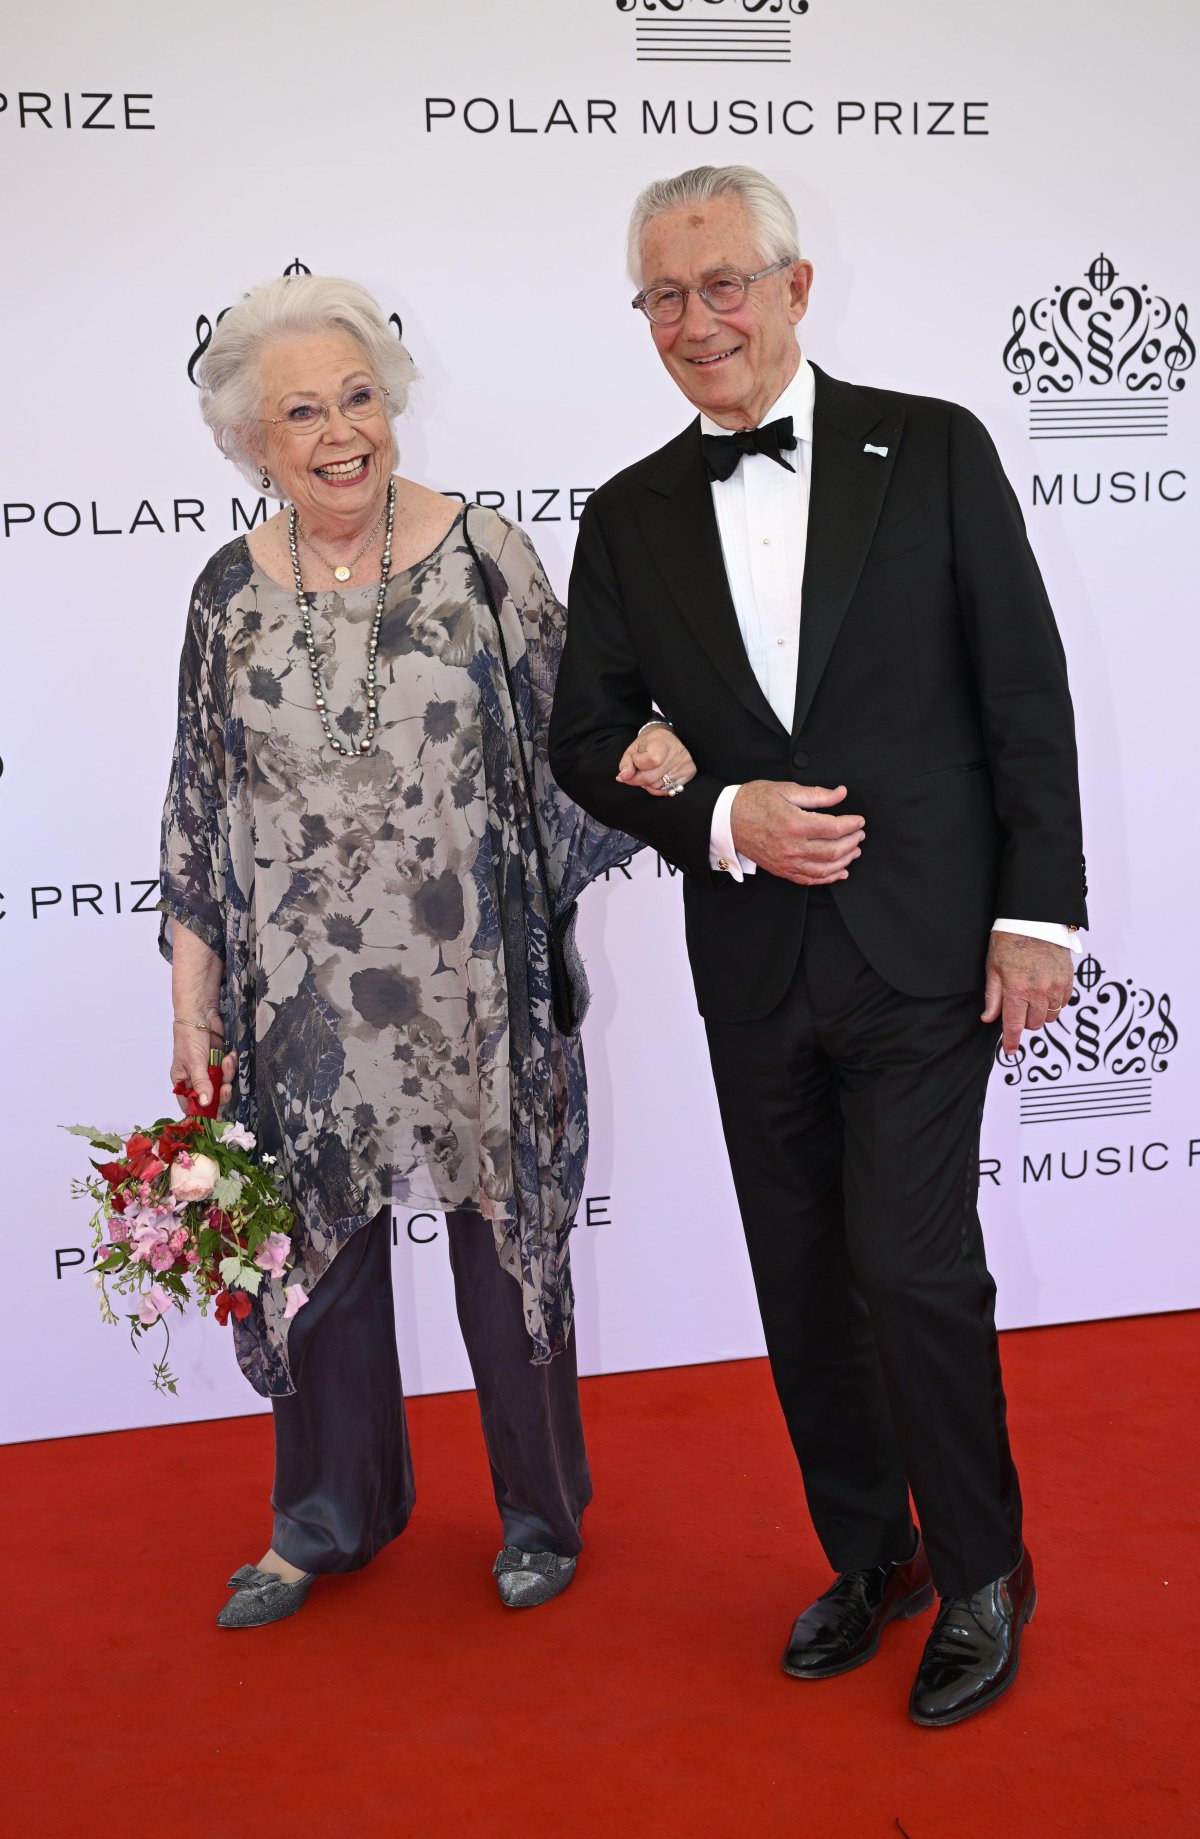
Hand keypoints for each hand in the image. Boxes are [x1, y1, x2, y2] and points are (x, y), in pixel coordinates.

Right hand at [170, 1012, 235, 1112]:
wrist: (201, 1014)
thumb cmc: (189, 1038)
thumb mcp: (194, 1062)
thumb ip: (201, 1083)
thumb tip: (204, 1104)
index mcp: (182, 1081)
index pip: (189, 1104)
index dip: (201, 1111)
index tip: (214, 1114)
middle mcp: (195, 1078)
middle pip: (210, 1097)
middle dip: (220, 1093)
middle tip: (226, 1087)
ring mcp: (208, 1070)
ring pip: (222, 1084)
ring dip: (227, 1074)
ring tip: (227, 1061)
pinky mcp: (220, 1062)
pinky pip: (228, 1072)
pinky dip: (230, 1065)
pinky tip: (230, 1055)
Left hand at [615, 724, 696, 796]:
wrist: (665, 738)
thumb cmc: (647, 745)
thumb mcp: (633, 750)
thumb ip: (626, 764)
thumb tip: (623, 778)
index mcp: (662, 741)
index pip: (651, 761)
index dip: (638, 763)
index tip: (637, 757)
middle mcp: (677, 752)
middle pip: (652, 778)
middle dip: (639, 779)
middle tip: (638, 771)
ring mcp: (685, 763)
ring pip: (658, 787)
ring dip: (649, 784)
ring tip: (651, 771)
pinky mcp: (690, 772)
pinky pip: (668, 790)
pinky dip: (659, 787)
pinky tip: (659, 776)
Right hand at [730, 781, 864, 884]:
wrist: (726, 819)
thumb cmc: (753, 801)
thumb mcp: (786, 789)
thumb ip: (817, 794)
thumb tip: (841, 793)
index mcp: (795, 823)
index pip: (834, 828)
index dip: (852, 824)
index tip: (859, 820)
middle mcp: (792, 846)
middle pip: (833, 850)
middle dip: (852, 842)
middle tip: (860, 834)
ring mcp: (786, 861)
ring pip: (824, 868)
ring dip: (845, 860)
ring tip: (855, 851)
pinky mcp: (781, 870)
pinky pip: (809, 879)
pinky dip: (828, 878)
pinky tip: (840, 871)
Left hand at [982, 932, 1074, 1055]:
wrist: (1035, 919)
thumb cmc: (1009, 941)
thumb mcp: (993, 969)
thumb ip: (993, 997)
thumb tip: (988, 1019)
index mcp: (1017, 989)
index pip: (1014, 1025)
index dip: (1012, 1041)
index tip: (1010, 1051)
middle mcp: (1039, 991)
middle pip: (1034, 1024)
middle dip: (1024, 1022)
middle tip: (1017, 1009)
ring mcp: (1056, 986)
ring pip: (1050, 1016)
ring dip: (1040, 1014)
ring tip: (1031, 999)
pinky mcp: (1068, 979)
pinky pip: (1063, 1003)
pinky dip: (1054, 1003)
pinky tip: (1044, 992)